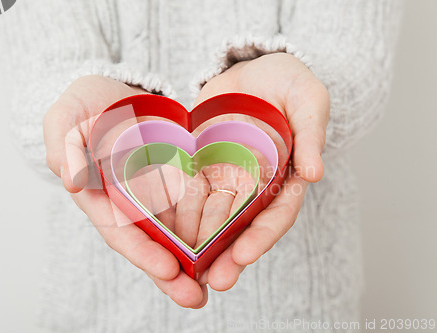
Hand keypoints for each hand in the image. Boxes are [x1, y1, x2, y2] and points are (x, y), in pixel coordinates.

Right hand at [43, 75, 208, 307]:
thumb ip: (65, 147)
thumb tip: (72, 181)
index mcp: (100, 195)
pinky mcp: (177, 176)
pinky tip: (230, 238)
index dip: (142, 252)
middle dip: (172, 272)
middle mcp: (130, 201)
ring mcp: (155, 190)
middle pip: (151, 242)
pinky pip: (195, 200)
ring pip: (176, 229)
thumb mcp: (65, 119)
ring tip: (220, 277)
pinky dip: (209, 221)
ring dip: (195, 256)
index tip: (168, 270)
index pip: (119, 230)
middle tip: (196, 297)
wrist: (111, 92)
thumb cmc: (82, 104)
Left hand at [193, 53, 329, 290]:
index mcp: (286, 177)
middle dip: (229, 254)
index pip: (277, 214)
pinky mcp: (202, 163)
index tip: (244, 256)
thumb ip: (311, 134)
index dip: (262, 236)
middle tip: (213, 280)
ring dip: (200, 242)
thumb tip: (314, 175)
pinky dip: (178, 210)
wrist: (253, 68)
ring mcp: (227, 176)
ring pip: (213, 215)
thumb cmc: (288, 82)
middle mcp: (256, 185)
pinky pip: (189, 189)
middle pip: (243, 226)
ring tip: (184, 269)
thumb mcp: (307, 100)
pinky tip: (163, 229)